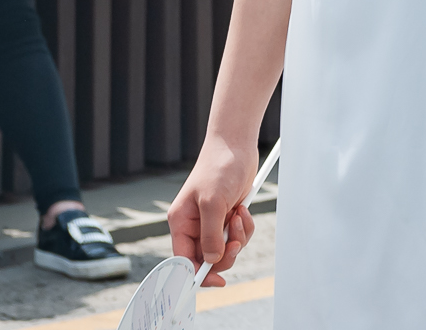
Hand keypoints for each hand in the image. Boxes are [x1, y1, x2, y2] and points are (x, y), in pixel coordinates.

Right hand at [169, 132, 258, 284]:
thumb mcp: (212, 202)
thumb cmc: (219, 168)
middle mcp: (194, 225)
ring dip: (238, 237)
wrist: (237, 145)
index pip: (183, 259)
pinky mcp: (228, 216)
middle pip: (206, 259)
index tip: (217, 281)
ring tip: (240, 216)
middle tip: (235, 242)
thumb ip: (210, 234)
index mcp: (180, 222)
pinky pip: (237, 236)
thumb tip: (209, 261)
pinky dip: (244, 228)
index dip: (197, 274)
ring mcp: (212, 221)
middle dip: (225, 254)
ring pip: (225, 249)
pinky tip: (243, 209)